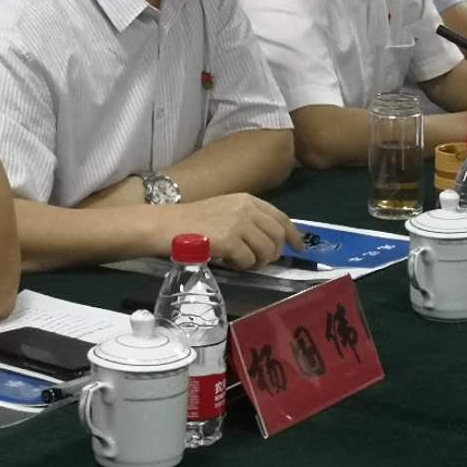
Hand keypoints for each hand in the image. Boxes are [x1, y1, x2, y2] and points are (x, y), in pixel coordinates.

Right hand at [166, 193, 301, 269]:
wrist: (167, 225)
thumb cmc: (193, 221)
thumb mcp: (225, 210)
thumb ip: (248, 220)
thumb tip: (270, 242)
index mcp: (248, 200)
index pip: (281, 217)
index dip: (293, 234)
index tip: (299, 247)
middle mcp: (247, 209)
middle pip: (277, 236)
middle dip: (273, 253)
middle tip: (260, 262)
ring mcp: (239, 224)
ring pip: (265, 251)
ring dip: (256, 262)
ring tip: (240, 261)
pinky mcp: (229, 240)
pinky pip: (248, 260)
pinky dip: (241, 266)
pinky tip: (228, 262)